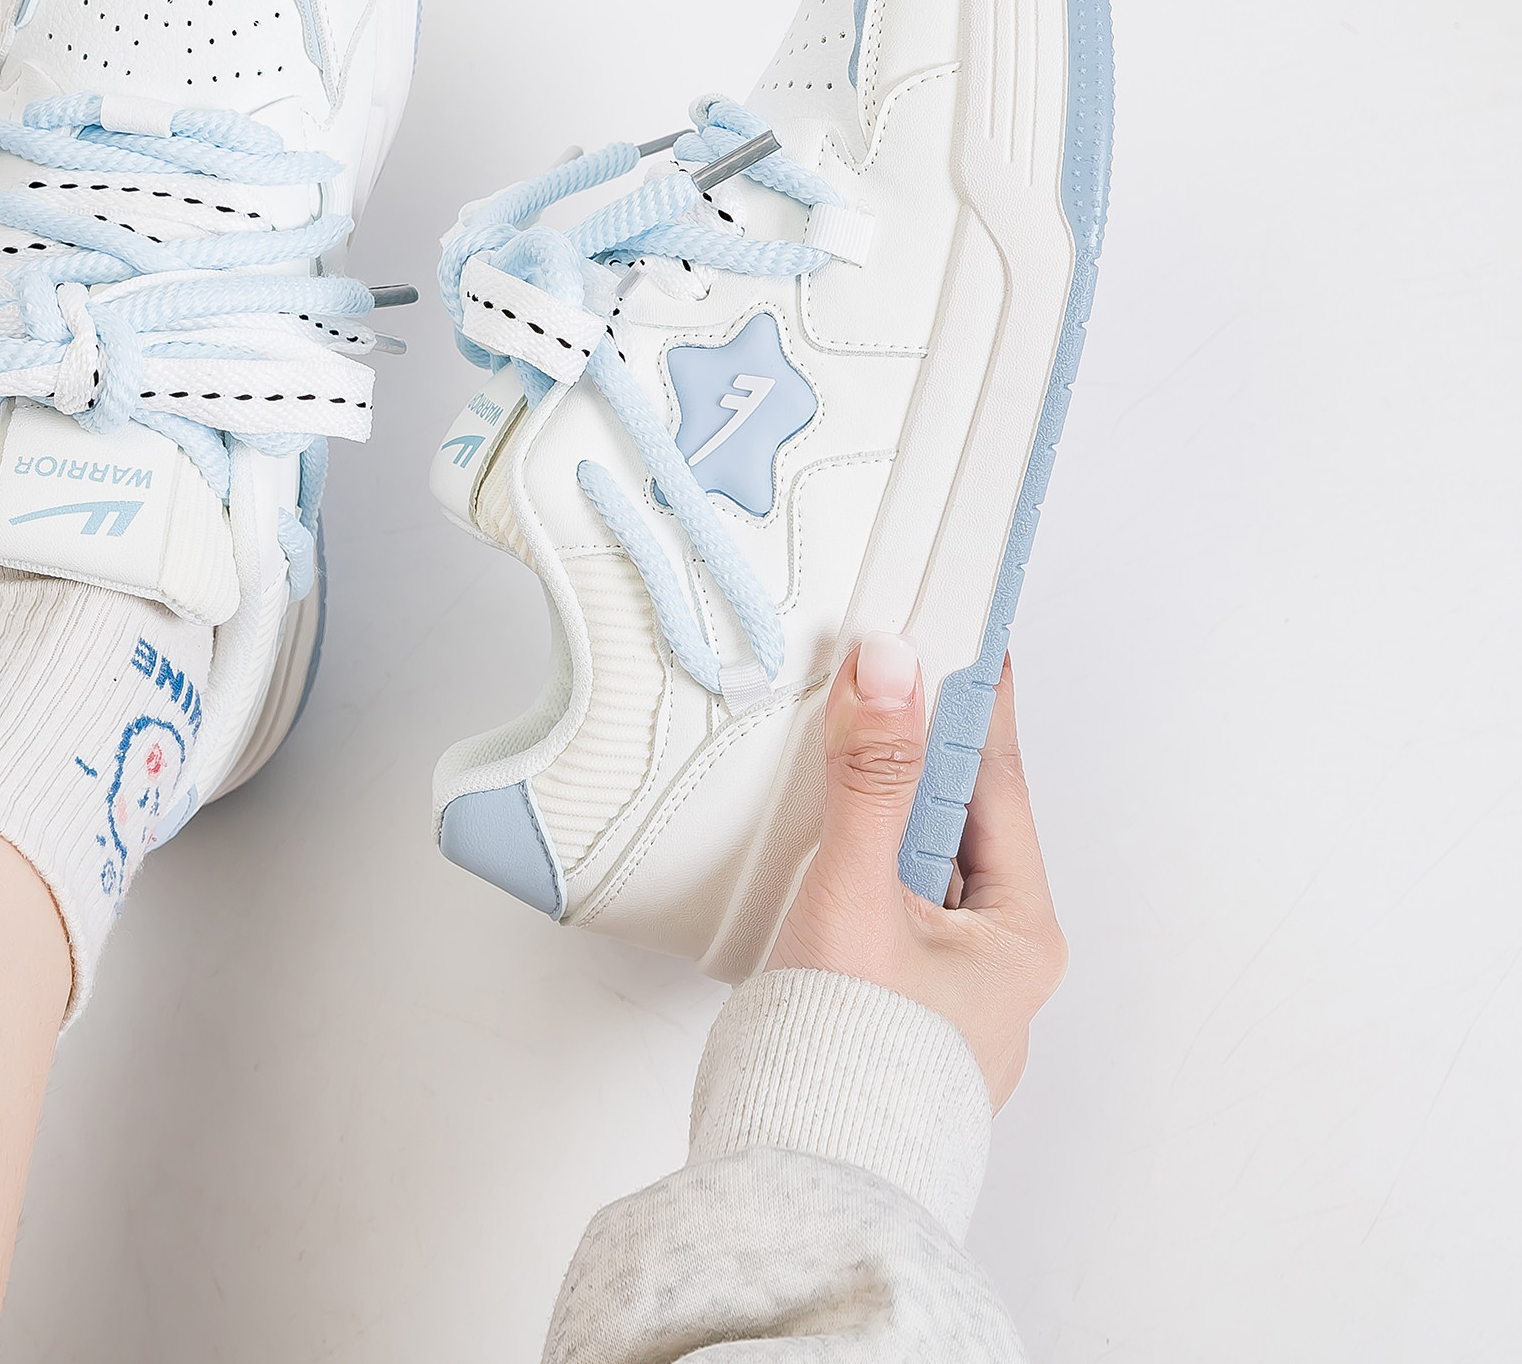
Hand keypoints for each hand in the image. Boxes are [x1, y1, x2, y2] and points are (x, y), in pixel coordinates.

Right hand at [767, 636, 1065, 1109]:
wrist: (800, 1186)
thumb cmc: (849, 1067)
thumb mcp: (859, 896)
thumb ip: (870, 780)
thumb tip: (892, 674)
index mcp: (1020, 934)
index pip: (996, 780)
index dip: (972, 701)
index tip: (963, 634)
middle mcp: (996, 964)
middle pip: (958, 818)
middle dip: (919, 747)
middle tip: (889, 670)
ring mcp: (947, 992)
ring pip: (919, 862)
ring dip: (883, 805)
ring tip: (846, 744)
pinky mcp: (894, 1011)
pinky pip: (889, 904)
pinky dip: (860, 859)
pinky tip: (822, 843)